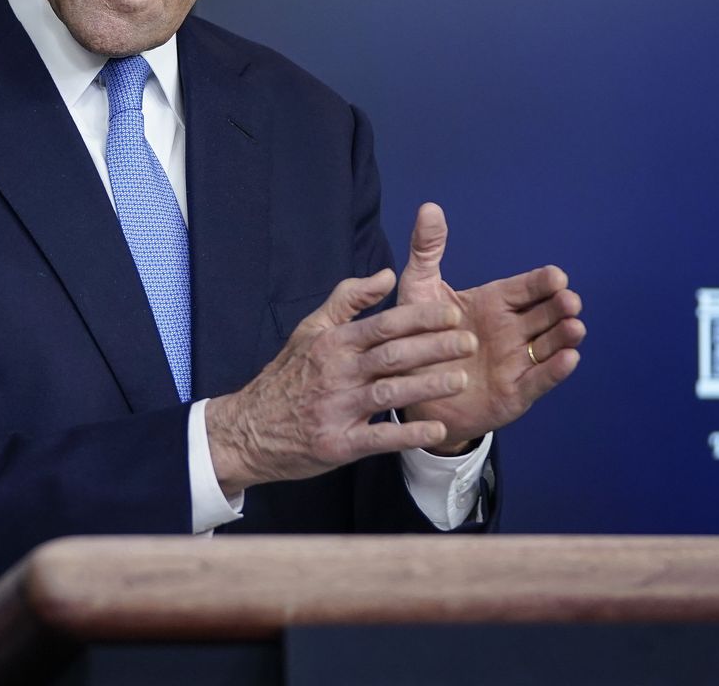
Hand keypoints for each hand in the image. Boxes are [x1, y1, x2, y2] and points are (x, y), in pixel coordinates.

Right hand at [205, 269, 478, 497]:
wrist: (249, 429)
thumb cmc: (288, 377)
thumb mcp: (310, 330)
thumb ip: (348, 300)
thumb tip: (386, 274)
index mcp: (333, 343)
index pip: (384, 324)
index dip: (421, 317)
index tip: (453, 313)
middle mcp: (336, 373)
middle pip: (392, 355)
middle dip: (434, 347)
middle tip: (469, 342)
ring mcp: (336, 409)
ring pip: (389, 392)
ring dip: (427, 385)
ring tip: (460, 380)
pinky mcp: (338, 444)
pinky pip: (378, 437)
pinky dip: (408, 434)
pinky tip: (437, 429)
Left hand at [397, 203, 584, 451]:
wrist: (407, 388)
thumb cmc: (416, 335)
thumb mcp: (418, 290)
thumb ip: (427, 250)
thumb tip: (429, 207)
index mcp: (494, 303)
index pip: (526, 288)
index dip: (542, 282)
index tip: (555, 276)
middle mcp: (511, 330)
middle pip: (546, 314)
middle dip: (561, 306)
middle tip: (569, 301)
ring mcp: (516, 361)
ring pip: (549, 346)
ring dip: (565, 336)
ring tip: (575, 328)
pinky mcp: (514, 393)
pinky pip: (539, 380)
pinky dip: (555, 370)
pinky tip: (569, 359)